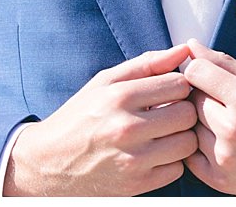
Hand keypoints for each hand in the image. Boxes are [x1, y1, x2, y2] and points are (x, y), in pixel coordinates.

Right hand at [3, 45, 197, 195]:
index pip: (179, 85)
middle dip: (183, 110)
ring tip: (163, 133)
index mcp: (119, 97)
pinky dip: (171, 161)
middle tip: (168, 112)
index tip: (168, 91)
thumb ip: (147, 63)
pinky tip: (154, 153)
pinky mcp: (136, 185)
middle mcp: (126, 128)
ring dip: (180, 137)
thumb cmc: (81, 116)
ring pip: (187, 143)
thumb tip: (184, 51)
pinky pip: (177, 169)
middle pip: (188, 114)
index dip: (178, 86)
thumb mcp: (106, 82)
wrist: (47, 163)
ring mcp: (132, 160)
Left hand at [183, 40, 235, 195]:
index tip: (209, 75)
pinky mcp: (219, 180)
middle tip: (224, 101)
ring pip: (190, 126)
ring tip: (227, 122)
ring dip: (201, 122)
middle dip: (203, 96)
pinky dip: (200, 145)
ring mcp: (225, 158)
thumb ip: (223, 63)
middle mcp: (234, 130)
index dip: (200, 70)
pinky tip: (222, 142)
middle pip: (192, 99)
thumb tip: (190, 46)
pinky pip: (190, 154)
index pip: (195, 73)